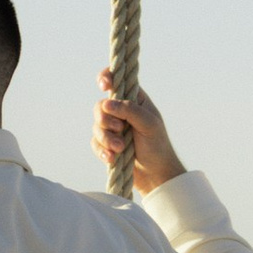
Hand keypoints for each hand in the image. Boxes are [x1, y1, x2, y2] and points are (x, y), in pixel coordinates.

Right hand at [97, 72, 182, 191]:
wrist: (155, 174)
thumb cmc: (157, 145)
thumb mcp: (149, 124)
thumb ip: (130, 110)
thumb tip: (107, 103)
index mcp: (134, 99)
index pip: (117, 80)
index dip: (107, 78)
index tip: (104, 86)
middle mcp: (120, 111)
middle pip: (100, 106)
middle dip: (106, 120)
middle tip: (120, 129)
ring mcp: (112, 128)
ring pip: (96, 126)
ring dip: (106, 138)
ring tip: (120, 149)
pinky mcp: (106, 144)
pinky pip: (95, 143)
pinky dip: (103, 151)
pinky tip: (112, 158)